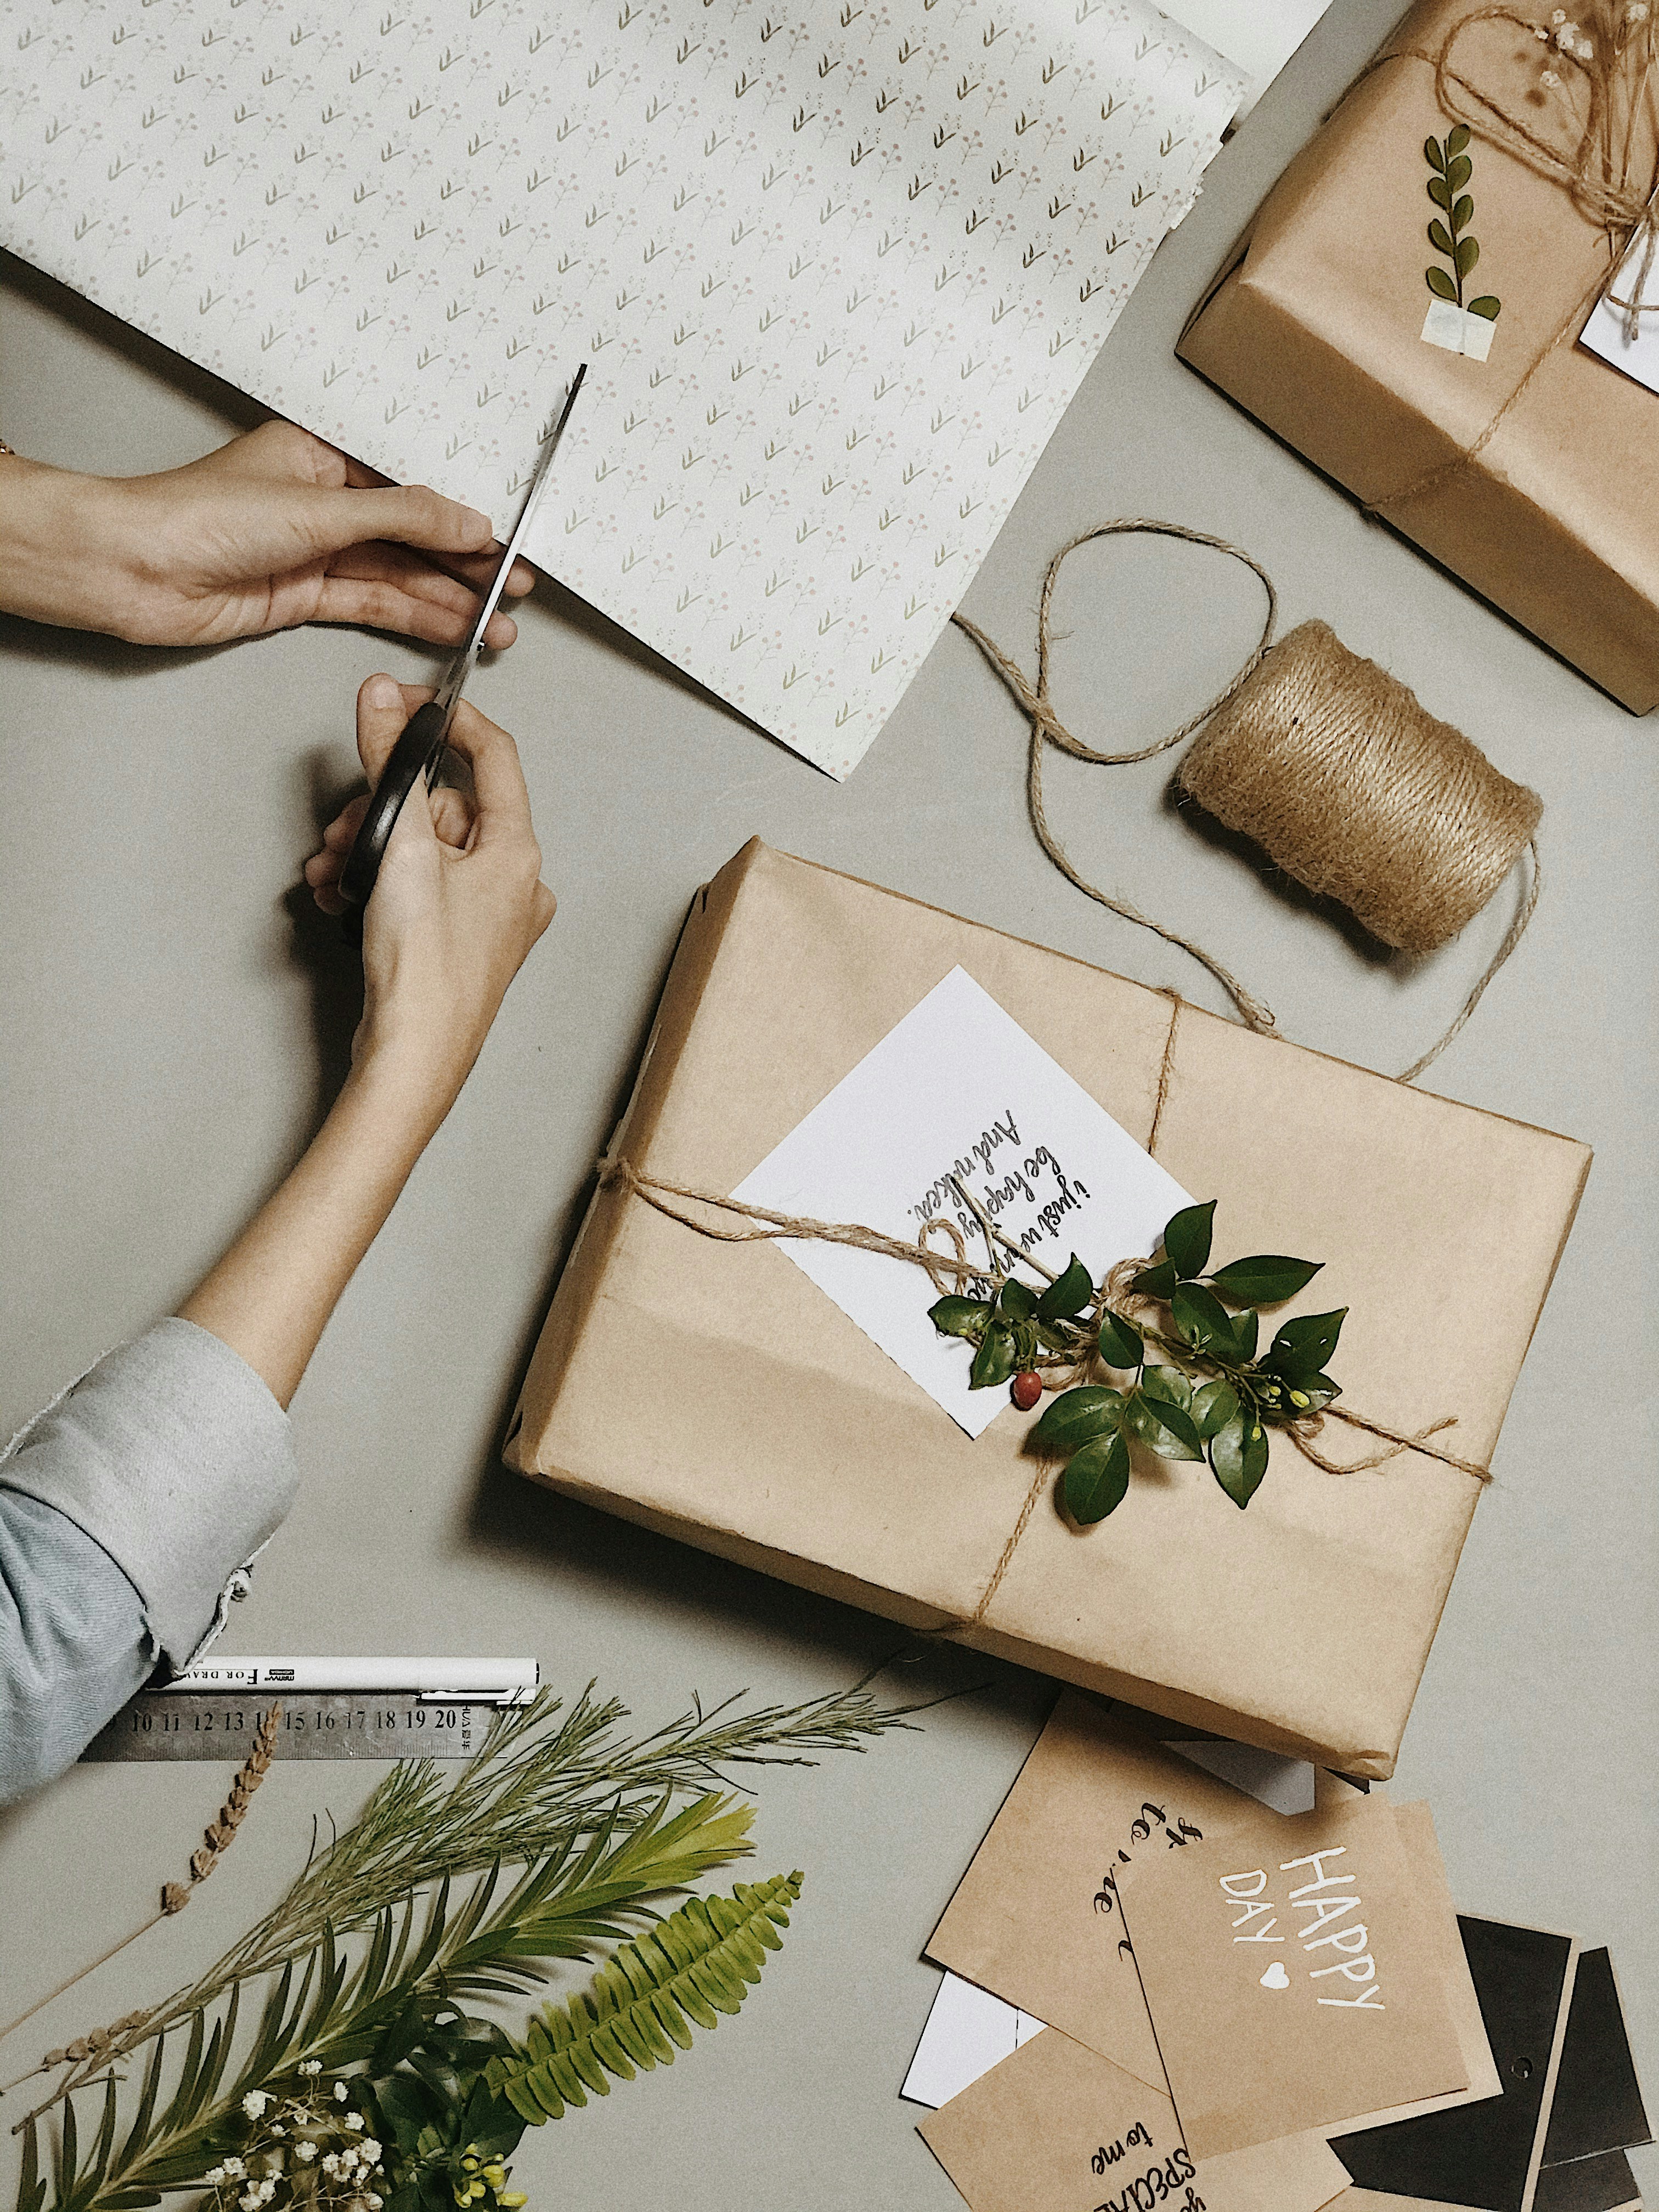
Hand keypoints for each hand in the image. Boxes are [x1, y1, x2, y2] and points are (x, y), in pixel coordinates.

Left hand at [0, 422, 534, 648]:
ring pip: (398, 574)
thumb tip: (468, 523)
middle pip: (411, 533)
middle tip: (517, 587)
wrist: (133, 570)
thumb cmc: (199, 516)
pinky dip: (415, 617)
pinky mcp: (303, 595)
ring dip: (449, 599)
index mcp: (321, 455)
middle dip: (466, 563)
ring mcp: (313, 551)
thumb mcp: (320, 506)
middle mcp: (320, 501)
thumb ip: (403, 518)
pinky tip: (453, 626)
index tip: (507, 534)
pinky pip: (374, 604)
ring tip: (498, 622)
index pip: (409, 482)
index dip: (461, 511)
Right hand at [306, 675, 555, 1126]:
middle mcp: (513, 882)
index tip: (410, 705)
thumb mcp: (401, 847)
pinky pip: (417, 887)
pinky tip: (345, 896)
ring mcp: (487, 916)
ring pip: (422, 849)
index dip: (450, 721)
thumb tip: (387, 702)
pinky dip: (377, 884)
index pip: (495, 756)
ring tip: (338, 872)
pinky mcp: (456, 941)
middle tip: (348, 829)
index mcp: (517, 852)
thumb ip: (392, 765)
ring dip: (369, 850)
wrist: (414, 1056)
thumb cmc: (425, 973)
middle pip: (444, 807)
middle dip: (383, 811)